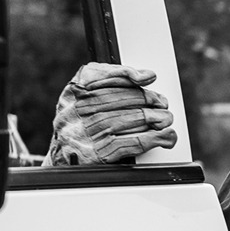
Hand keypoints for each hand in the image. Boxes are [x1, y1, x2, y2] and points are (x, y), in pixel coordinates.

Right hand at [48, 63, 176, 165]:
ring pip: (126, 121)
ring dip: (153, 119)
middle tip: (162, 103)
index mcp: (75, 92)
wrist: (63, 154)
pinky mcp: (96, 155)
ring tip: (166, 119)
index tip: (148, 77)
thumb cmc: (80, 119)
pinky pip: (129, 144)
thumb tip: (144, 76)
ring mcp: (86, 134)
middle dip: (147, 100)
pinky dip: (150, 140)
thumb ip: (111, 77)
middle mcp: (78, 111)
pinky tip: (163, 137)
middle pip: (119, 100)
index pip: (103, 77)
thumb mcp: (86, 92)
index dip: (129, 75)